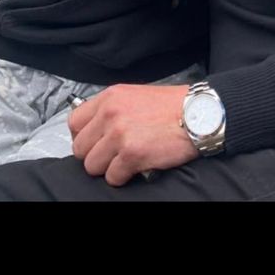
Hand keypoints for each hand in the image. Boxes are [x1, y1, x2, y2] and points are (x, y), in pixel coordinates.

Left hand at [68, 83, 197, 185]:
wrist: (200, 113)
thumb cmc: (172, 107)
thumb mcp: (135, 96)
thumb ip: (112, 109)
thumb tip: (95, 129)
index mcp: (110, 98)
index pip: (74, 122)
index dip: (83, 138)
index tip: (94, 144)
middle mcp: (110, 114)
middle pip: (80, 148)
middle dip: (95, 156)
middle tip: (112, 157)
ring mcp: (119, 134)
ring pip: (93, 166)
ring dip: (108, 168)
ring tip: (125, 162)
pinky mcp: (132, 154)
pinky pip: (112, 177)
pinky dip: (123, 177)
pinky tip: (137, 168)